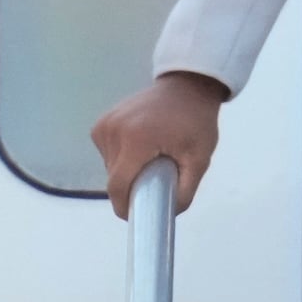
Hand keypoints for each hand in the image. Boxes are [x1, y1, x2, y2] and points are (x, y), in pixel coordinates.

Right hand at [88, 72, 228, 216]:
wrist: (186, 87)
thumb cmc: (196, 122)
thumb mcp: (199, 159)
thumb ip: (185, 190)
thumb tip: (167, 213)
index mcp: (137, 140)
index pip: (118, 185)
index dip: (124, 206)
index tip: (136, 214)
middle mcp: (114, 130)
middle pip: (114, 178)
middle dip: (132, 187)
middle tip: (156, 181)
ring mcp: (105, 124)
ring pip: (109, 167)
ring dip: (127, 172)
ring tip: (151, 159)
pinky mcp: (102, 122)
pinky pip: (107, 153)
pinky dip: (122, 158)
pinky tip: (141, 147)